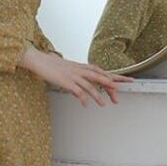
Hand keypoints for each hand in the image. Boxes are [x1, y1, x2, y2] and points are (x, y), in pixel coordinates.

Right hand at [19, 44, 133, 106]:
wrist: (40, 60)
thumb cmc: (53, 66)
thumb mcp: (68, 70)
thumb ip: (77, 77)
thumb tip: (82, 87)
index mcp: (83, 67)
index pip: (102, 72)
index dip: (115, 77)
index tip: (126, 80)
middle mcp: (81, 70)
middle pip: (100, 77)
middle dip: (111, 85)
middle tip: (119, 94)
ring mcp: (73, 76)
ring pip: (90, 85)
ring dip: (97, 95)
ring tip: (103, 104)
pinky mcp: (66, 81)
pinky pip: (77, 91)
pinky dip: (82, 98)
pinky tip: (86, 104)